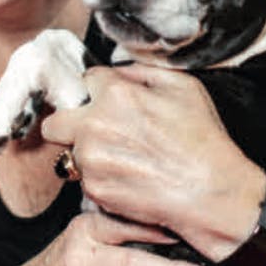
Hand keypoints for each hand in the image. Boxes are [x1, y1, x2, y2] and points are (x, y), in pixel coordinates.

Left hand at [41, 63, 265, 261]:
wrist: (212, 193)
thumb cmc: (203, 140)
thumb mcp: (183, 86)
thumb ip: (140, 72)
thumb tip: (117, 72)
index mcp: (114, 95)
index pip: (84, 82)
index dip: (98, 91)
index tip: (106, 101)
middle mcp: (94, 127)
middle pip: (53, 123)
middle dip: (68, 124)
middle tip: (93, 132)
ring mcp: (91, 162)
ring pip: (70, 154)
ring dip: (87, 155)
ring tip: (123, 160)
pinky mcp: (94, 190)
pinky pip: (84, 180)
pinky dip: (101, 179)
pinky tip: (129, 179)